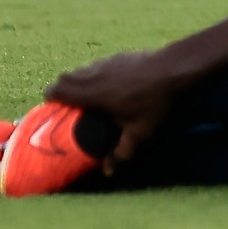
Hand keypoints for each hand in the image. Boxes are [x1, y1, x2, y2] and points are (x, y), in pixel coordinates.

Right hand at [46, 50, 177, 163]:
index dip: (50, 98)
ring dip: (79, 80)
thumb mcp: (139, 132)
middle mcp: (95, 73)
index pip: (58, 89)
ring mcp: (108, 61)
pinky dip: (96, 73)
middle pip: (66, 77)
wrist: (177, 68)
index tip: (52, 110)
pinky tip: (111, 84)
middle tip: (68, 105)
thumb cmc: (155, 101)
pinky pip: (99, 64)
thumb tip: (108, 173)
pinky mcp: (122, 55)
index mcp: (91, 92)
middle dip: (62, 89)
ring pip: (83, 68)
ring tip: (88, 96)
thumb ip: (122, 152)